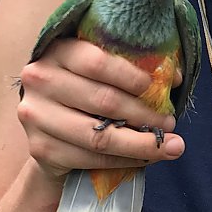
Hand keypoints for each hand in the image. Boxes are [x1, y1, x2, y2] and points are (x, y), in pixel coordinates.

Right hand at [17, 38, 184, 182]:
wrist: (47, 128)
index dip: (131, 76)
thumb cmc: (84, 92)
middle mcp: (40, 79)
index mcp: (58, 50)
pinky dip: (123, 161)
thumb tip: (174, 76)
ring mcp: (36, 116)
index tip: (155, 89)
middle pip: (103, 101)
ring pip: (99, 136)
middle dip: (145, 115)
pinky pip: (91, 159)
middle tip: (170, 123)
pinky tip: (144, 158)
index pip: (96, 62)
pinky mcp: (39, 148)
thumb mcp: (103, 71)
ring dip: (140, 144)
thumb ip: (134, 68)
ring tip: (170, 146)